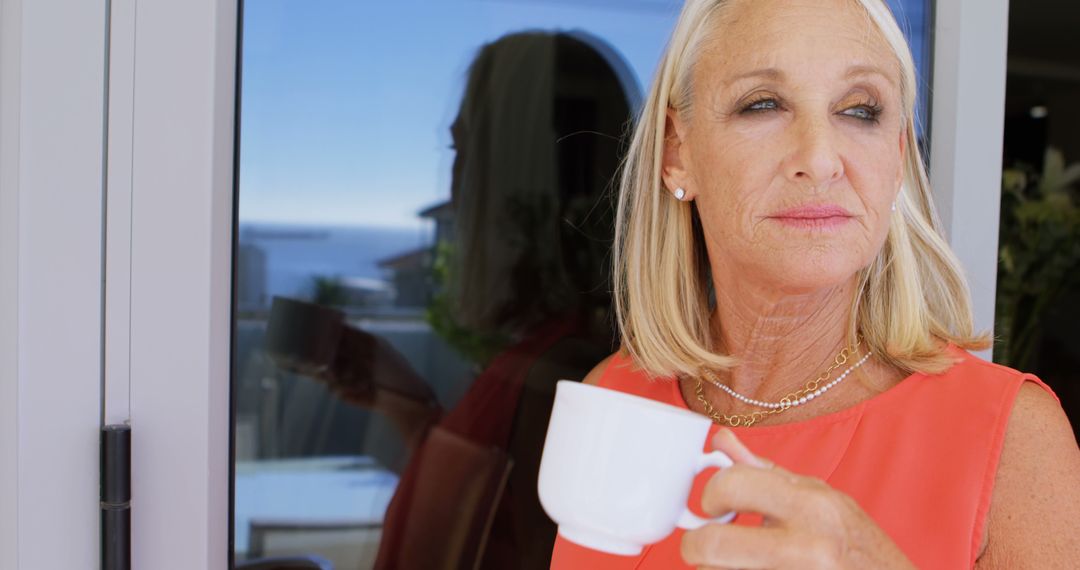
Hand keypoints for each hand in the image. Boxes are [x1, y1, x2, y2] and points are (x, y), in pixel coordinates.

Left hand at [681, 429, 915, 569]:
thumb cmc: (859, 550)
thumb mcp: (821, 500)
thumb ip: (766, 473)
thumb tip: (721, 442)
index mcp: (812, 505)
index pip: (733, 484)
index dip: (711, 495)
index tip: (712, 507)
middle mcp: (807, 545)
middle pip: (712, 545)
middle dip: (696, 547)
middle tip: (704, 547)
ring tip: (740, 564)